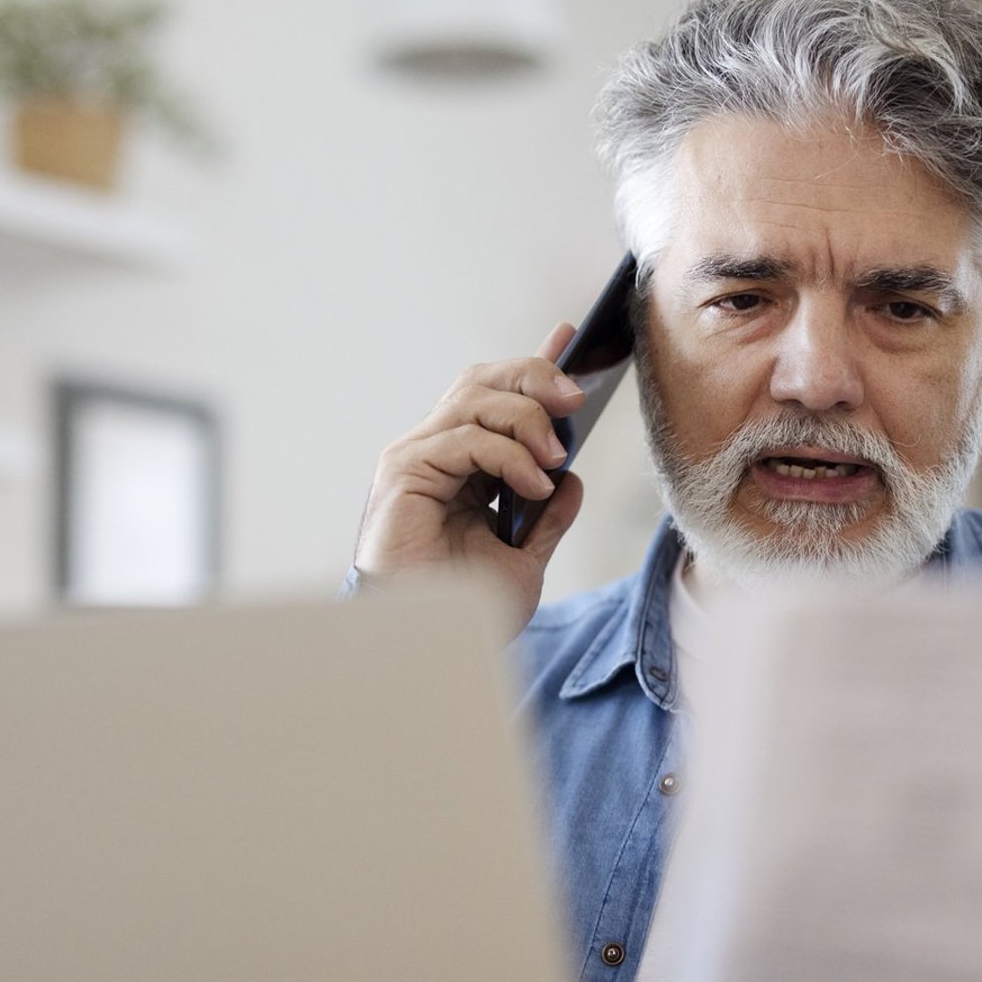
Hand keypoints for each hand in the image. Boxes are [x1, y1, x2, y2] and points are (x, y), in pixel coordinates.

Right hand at [352, 323, 587, 638]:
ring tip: (554, 457)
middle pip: (484, 381)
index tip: (569, 339)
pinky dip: (508, 455)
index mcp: (460, 465)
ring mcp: (417, 457)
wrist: (428, 643)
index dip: (532, 364)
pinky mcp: (405, 472)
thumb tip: (572, 479)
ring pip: (476, 399)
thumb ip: (547, 517)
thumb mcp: (524, 558)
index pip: (496, 395)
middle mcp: (434, 450)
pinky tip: (532, 484)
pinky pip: (465, 439)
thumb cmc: (462, 605)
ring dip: (527, 419)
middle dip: (535, 377)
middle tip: (576, 397)